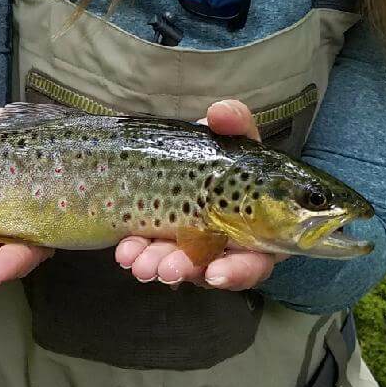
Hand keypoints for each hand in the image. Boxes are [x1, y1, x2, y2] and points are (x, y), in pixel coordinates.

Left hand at [114, 99, 279, 291]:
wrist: (195, 154)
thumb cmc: (226, 151)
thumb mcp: (233, 134)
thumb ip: (234, 122)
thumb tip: (221, 113)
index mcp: (258, 230)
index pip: (255, 261)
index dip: (237, 272)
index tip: (213, 273)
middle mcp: (230, 247)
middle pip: (212, 271)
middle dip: (187, 270)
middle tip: (165, 268)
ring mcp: (196, 249)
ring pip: (181, 266)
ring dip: (160, 264)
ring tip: (139, 262)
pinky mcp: (167, 246)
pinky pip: (156, 256)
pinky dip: (141, 254)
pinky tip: (127, 251)